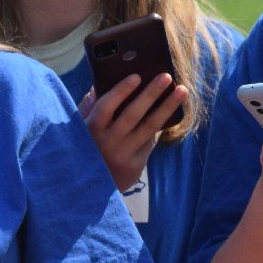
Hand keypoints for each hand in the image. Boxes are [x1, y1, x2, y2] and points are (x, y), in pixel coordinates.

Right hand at [79, 74, 189, 191]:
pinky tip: (174, 109)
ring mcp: (123, 154)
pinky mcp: (136, 165)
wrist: (91, 186)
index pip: (106, 107)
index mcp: (91, 129)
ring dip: (167, 107)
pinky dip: (162, 123)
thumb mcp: (80, 127)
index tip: (136, 76)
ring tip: (182, 90)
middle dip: (151, 94)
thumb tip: (98, 85)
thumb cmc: (87, 145)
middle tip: (166, 76)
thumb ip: (88, 106)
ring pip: (149, 127)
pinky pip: (151, 140)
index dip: (121, 91)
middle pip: (133, 114)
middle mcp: (108, 142)